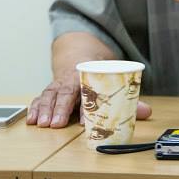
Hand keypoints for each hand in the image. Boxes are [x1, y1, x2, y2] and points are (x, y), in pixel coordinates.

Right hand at [27, 73, 152, 127]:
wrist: (80, 55)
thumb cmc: (98, 75)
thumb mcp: (113, 82)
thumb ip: (128, 99)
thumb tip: (147, 112)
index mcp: (89, 77)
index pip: (89, 92)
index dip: (88, 108)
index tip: (86, 121)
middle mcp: (72, 80)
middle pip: (66, 93)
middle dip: (61, 108)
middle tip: (57, 124)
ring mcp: (59, 84)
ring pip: (50, 94)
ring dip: (45, 109)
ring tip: (42, 124)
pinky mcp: (50, 90)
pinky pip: (40, 97)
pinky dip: (34, 107)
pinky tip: (31, 120)